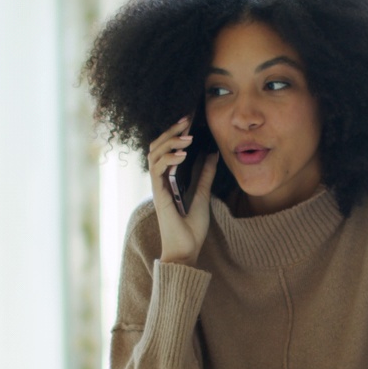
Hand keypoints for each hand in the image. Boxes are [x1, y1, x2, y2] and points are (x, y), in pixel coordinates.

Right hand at [147, 117, 218, 266]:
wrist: (186, 250)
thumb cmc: (191, 228)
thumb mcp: (203, 194)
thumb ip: (205, 174)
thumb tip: (212, 153)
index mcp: (169, 178)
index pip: (167, 148)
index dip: (176, 132)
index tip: (189, 118)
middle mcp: (161, 179)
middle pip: (157, 145)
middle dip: (171, 130)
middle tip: (186, 118)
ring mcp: (158, 186)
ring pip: (155, 153)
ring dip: (170, 141)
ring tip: (188, 136)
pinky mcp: (158, 194)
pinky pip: (157, 169)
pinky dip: (169, 158)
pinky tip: (183, 154)